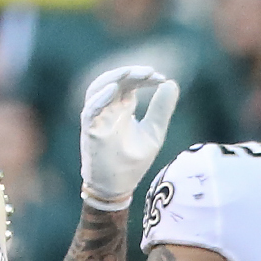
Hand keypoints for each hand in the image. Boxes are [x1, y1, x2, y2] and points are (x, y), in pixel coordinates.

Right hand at [79, 66, 179, 211]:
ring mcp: (97, 118)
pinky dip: (100, 98)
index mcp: (123, 107)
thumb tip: (171, 82)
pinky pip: (90, 109)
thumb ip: (161, 110)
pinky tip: (114, 89)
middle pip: (115, 80)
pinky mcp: (89, 130)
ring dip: (113, 77)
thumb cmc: (132, 163)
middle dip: (131, 72)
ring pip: (98, 88)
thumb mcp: (154, 133)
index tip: (160, 78)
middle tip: (150, 72)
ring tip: (131, 72)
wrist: (117, 188)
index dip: (143, 76)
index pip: (130, 82)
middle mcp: (108, 108)